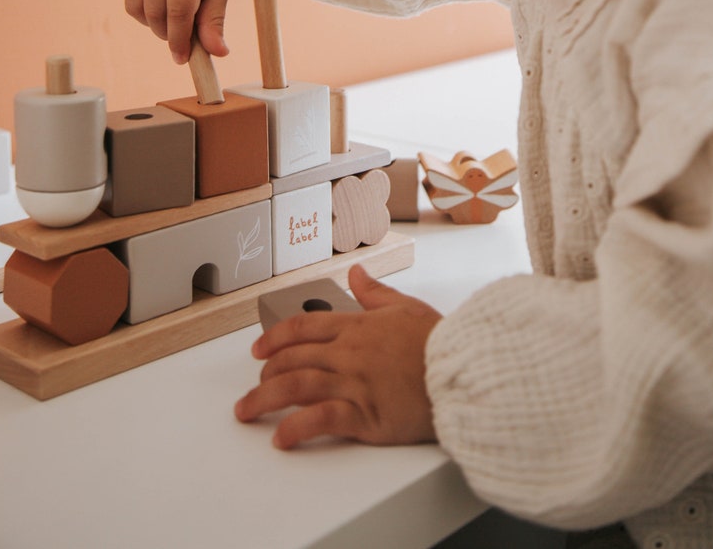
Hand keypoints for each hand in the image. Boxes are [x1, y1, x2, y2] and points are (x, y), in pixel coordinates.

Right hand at [125, 0, 245, 63]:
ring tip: (178, 19)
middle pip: (156, 14)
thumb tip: (217, 54)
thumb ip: (215, 20)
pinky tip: (165, 8)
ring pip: (139, 9)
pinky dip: (146, 11)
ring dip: (156, 24)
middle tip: (188, 38)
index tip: (183, 59)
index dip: (179, 41)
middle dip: (169, 34)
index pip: (177, 14)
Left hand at [235, 264, 441, 448]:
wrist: (465, 371)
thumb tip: (356, 274)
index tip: (257, 349)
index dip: (274, 337)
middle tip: (253, 387)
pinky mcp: (365, 415)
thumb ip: (376, 293)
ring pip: (296, 386)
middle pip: (292, 358)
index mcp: (357, 327)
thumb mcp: (407, 307)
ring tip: (247, 412)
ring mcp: (354, 384)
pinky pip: (321, 420)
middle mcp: (349, 353)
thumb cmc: (441, 343)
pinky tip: (281, 437)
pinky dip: (296, 429)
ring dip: (264, 400)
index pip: (303, 327)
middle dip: (265, 373)